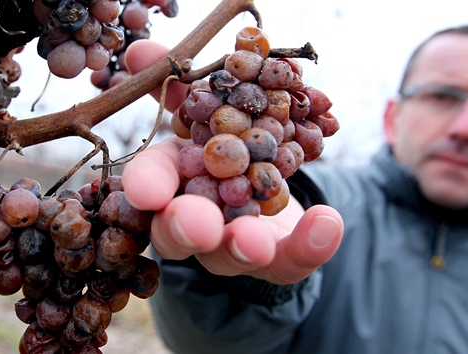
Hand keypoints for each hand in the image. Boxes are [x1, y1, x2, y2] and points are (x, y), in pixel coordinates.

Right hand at [121, 40, 343, 284]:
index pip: (153, 185)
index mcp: (174, 180)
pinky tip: (327, 223)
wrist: (268, 187)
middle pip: (179, 232)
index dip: (146, 187)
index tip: (147, 191)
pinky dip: (309, 243)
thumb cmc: (228, 144)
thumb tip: (140, 50)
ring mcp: (235, 243)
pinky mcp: (278, 257)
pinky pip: (292, 258)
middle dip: (186, 227)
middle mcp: (197, 218)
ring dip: (241, 246)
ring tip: (256, 241)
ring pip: (230, 254)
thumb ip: (180, 88)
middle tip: (198, 223)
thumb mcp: (207, 112)